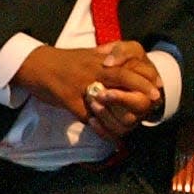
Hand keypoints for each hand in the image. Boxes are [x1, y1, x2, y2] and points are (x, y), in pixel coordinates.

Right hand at [12, 41, 160, 138]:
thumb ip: (105, 57)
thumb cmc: (62, 60)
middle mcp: (92, 70)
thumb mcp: (87, 55)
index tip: (157, 83)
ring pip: (106, 97)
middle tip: (155, 98)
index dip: (144, 74)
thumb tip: (121, 59)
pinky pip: (87, 116)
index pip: (127, 63)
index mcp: (98, 60)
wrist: (35, 64)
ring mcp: (80, 85)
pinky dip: (101, 129)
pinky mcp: (69, 100)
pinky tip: (112, 139)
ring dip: (122, 110)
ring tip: (136, 121)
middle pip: (122, 77)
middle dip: (141, 88)